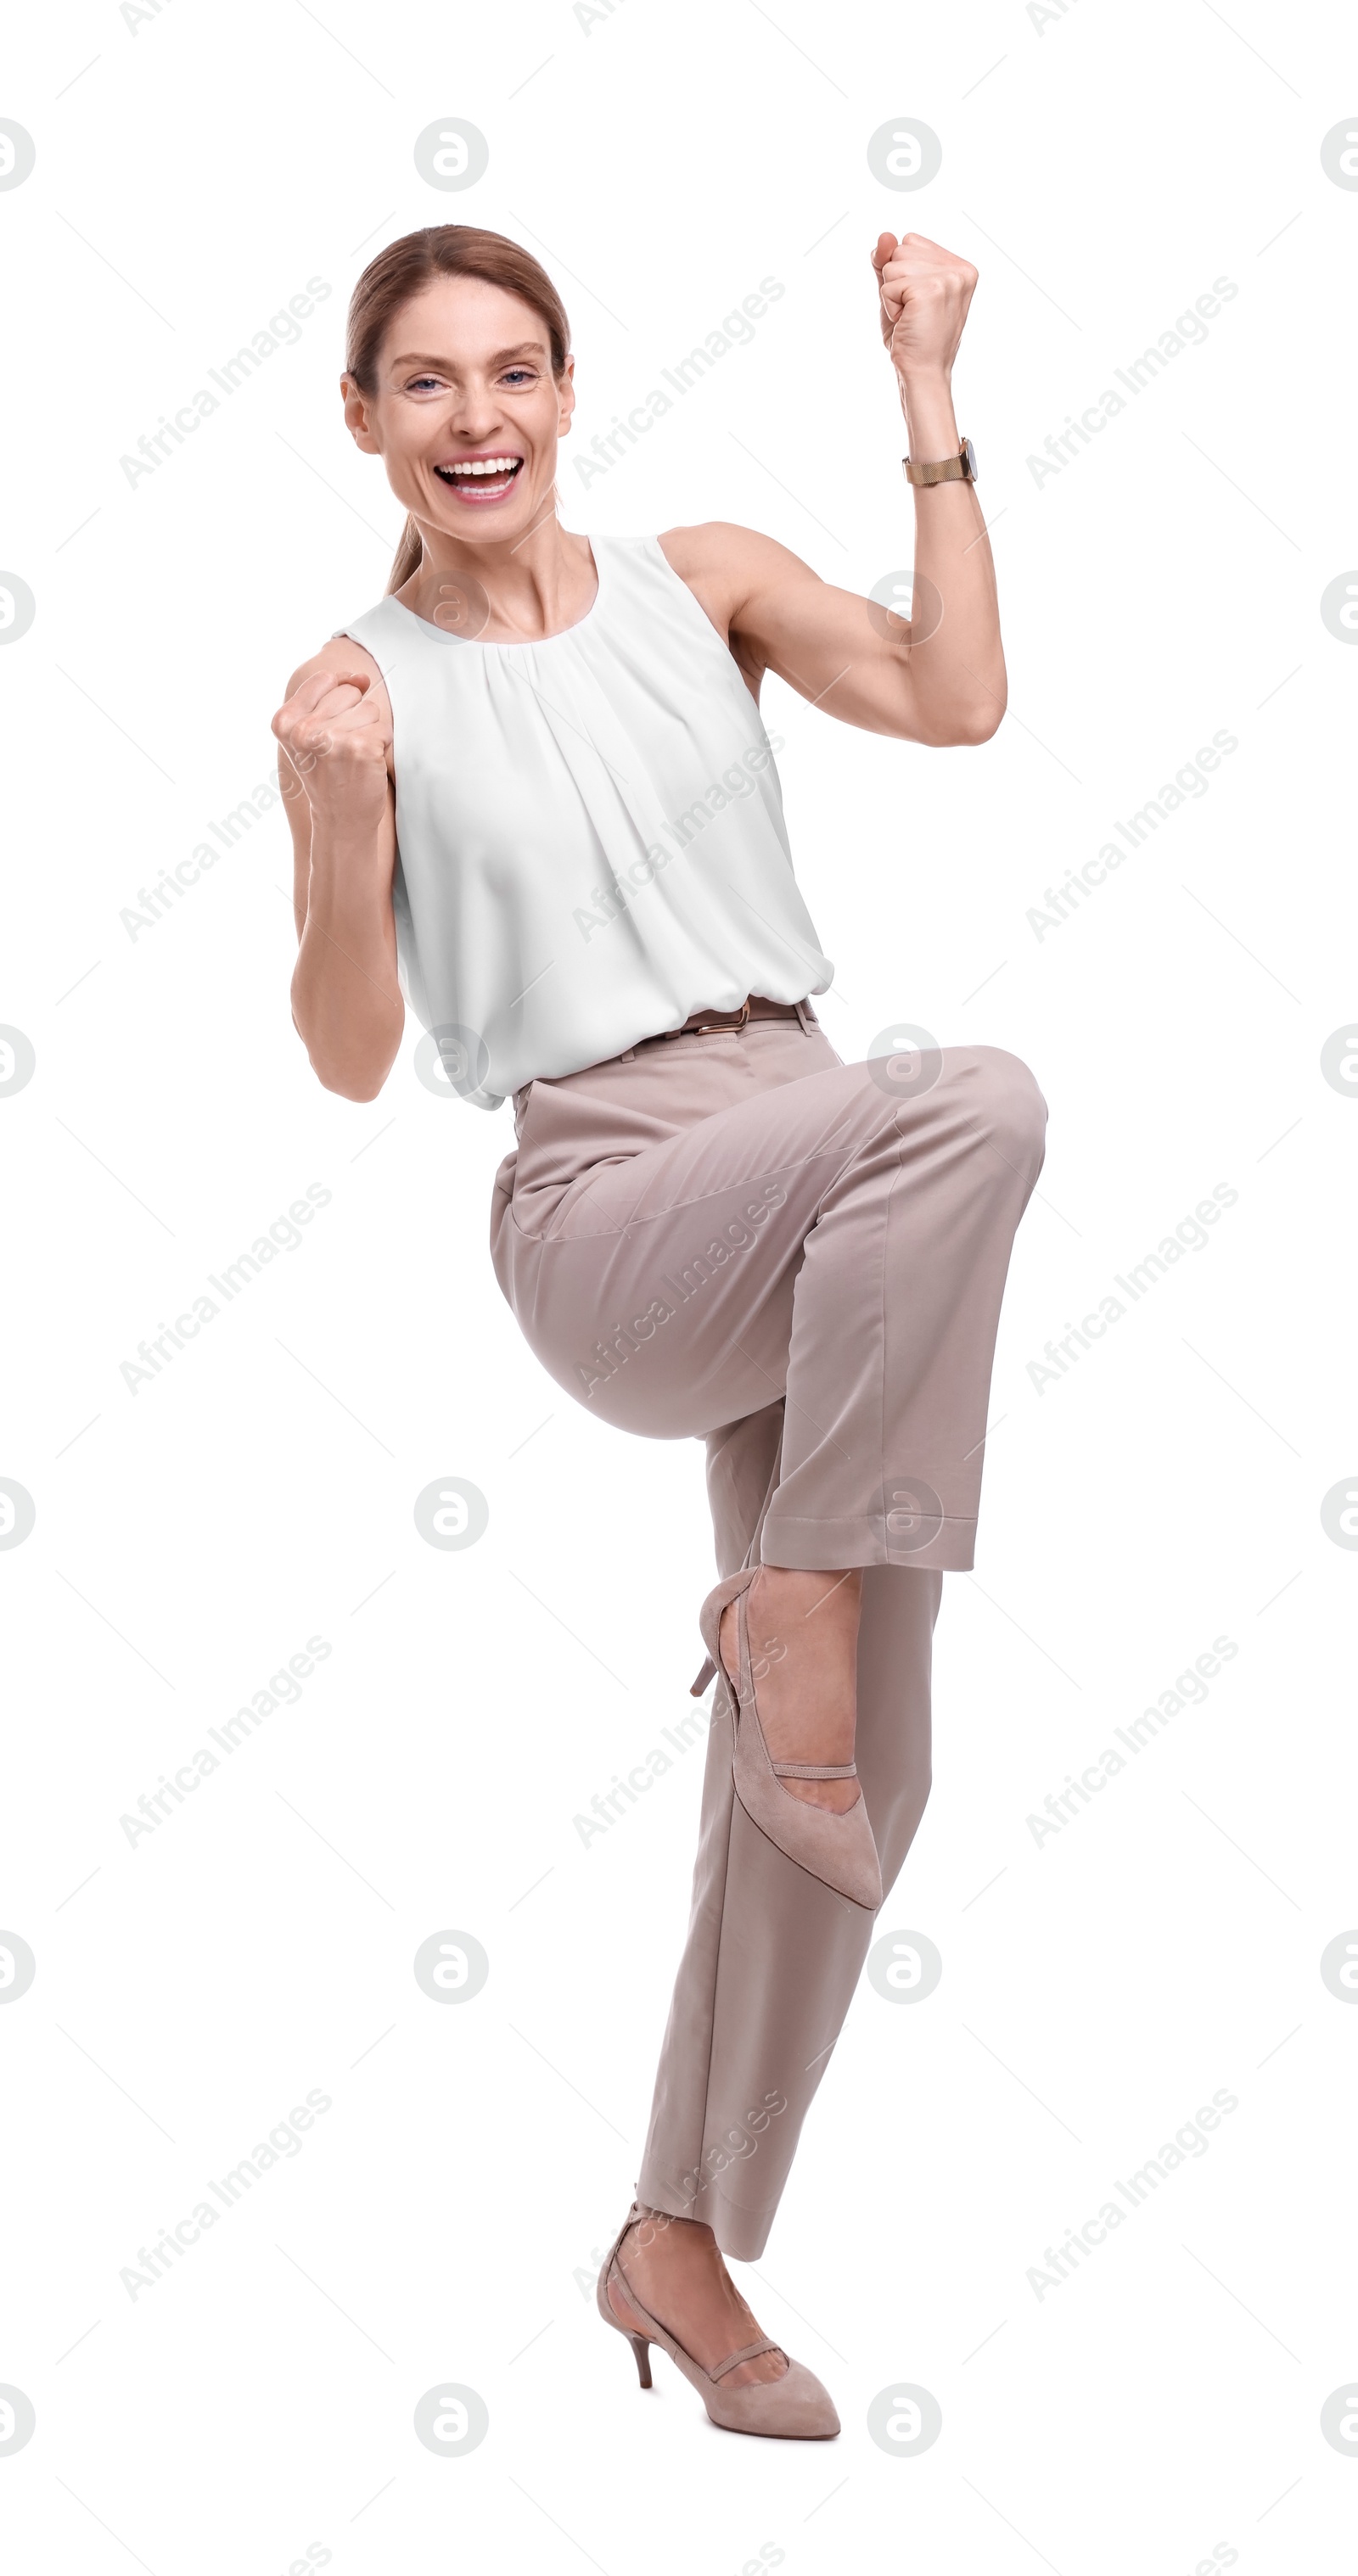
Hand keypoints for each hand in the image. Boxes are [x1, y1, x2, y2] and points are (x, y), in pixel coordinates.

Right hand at [271, 668, 391, 835]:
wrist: (341, 820)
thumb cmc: (329, 775)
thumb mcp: (310, 734)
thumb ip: (329, 697)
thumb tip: (362, 678)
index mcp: (285, 722)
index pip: (325, 680)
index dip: (340, 695)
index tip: (337, 722)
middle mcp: (304, 729)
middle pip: (349, 693)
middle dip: (354, 717)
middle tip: (342, 750)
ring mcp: (332, 739)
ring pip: (369, 708)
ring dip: (369, 731)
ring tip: (354, 757)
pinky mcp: (361, 748)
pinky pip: (384, 729)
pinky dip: (382, 746)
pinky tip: (367, 765)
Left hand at [871, 232, 976, 381]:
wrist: (924, 374)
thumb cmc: (913, 338)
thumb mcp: (898, 292)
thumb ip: (888, 262)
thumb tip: (884, 235)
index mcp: (960, 267)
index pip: (910, 241)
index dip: (901, 272)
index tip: (917, 301)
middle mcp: (960, 269)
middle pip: (901, 249)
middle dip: (895, 282)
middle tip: (913, 312)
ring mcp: (948, 279)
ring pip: (893, 265)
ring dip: (891, 295)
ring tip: (911, 317)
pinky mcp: (931, 290)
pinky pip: (888, 284)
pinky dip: (889, 306)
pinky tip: (907, 321)